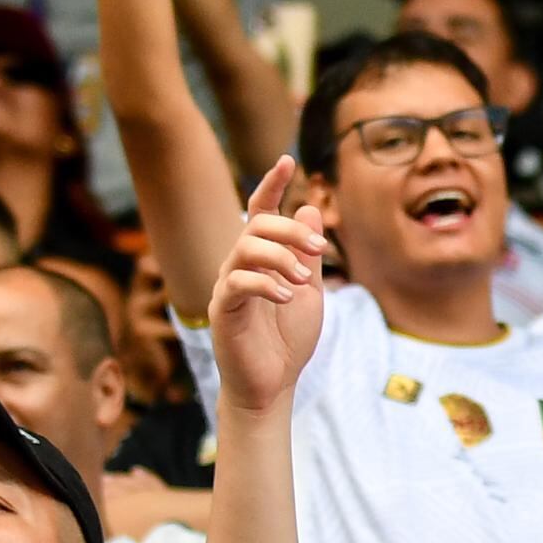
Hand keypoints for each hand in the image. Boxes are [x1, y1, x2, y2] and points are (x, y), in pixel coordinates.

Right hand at [209, 158, 332, 408]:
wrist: (273, 383)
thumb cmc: (288, 339)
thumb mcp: (310, 291)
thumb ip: (308, 255)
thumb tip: (309, 207)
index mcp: (262, 258)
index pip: (262, 211)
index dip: (273, 185)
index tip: (287, 159)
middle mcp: (240, 265)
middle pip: (257, 224)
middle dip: (290, 229)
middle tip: (320, 248)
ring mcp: (228, 285)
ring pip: (245, 247)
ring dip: (281, 257)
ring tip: (302, 281)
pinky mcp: (222, 309)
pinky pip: (237, 282)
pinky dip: (265, 284)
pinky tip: (286, 297)